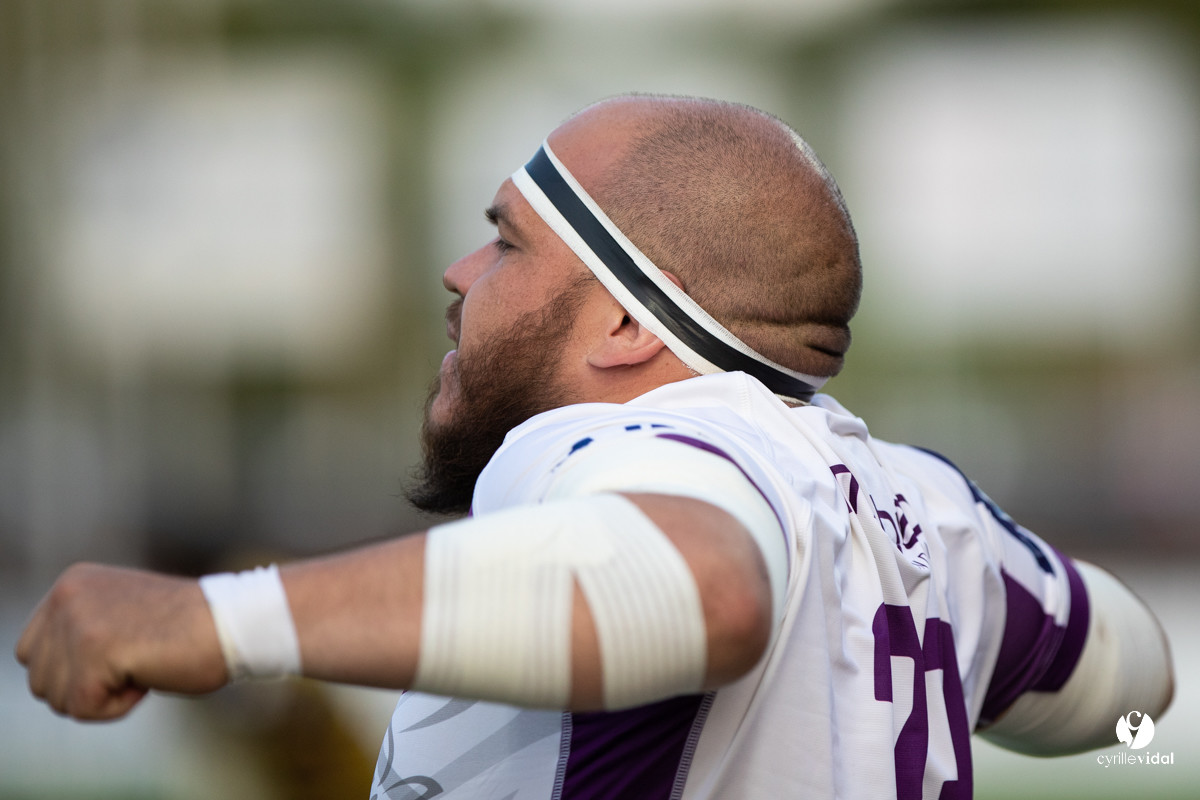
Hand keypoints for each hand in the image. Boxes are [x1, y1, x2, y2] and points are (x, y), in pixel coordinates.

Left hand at [15, 563, 228, 720]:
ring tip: (144, 664)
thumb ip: (82, 631)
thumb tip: (49, 675)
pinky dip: (119, 706)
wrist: (234, 622)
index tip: (124, 653)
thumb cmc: (189, 629)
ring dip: (103, 696)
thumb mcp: (121, 616)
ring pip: (57, 699)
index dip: (76, 671)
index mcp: (72, 583)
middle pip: (40, 681)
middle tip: (137, 660)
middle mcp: (67, 596)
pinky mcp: (95, 650)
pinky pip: (85, 709)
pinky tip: (149, 675)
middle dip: (86, 687)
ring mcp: (78, 622)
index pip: (32, 653)